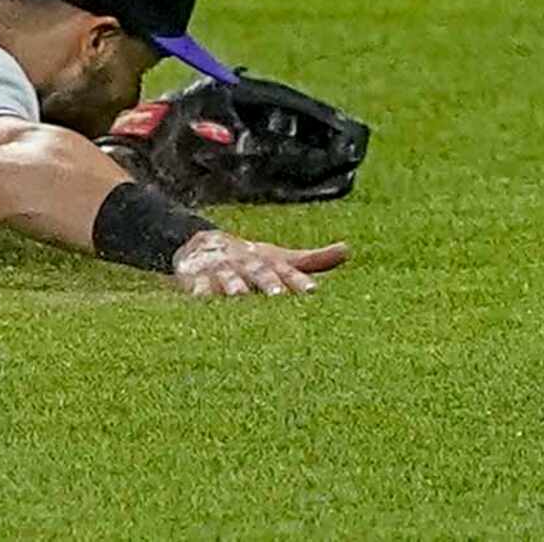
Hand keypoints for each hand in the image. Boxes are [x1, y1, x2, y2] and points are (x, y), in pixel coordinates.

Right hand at [170, 230, 347, 297]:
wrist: (202, 245)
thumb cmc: (251, 260)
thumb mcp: (280, 259)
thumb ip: (312, 260)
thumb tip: (348, 249)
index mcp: (268, 262)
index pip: (286, 271)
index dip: (298, 281)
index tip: (313, 292)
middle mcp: (245, 264)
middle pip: (257, 273)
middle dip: (266, 282)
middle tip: (277, 295)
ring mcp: (219, 269)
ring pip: (226, 277)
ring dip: (232, 284)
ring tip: (237, 295)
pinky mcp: (194, 277)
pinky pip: (195, 285)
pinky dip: (197, 291)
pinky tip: (199, 297)